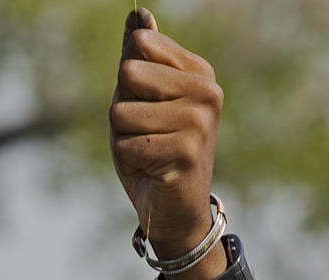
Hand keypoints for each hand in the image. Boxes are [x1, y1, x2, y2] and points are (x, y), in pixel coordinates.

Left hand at [109, 8, 223, 259]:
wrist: (174, 210)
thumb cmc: (154, 152)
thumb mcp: (141, 100)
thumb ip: (139, 58)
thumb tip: (138, 15)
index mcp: (198, 71)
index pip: (137, 47)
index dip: (127, 81)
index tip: (148, 107)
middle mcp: (206, 91)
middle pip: (128, 74)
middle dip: (123, 111)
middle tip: (145, 135)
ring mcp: (199, 121)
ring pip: (122, 112)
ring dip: (123, 138)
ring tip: (148, 153)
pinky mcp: (186, 152)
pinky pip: (127, 144)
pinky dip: (129, 162)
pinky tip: (151, 170)